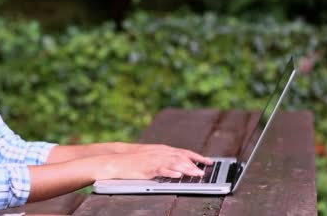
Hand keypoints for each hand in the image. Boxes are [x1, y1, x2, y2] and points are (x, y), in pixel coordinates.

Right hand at [96, 144, 212, 179]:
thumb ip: (166, 159)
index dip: (197, 157)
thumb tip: (182, 166)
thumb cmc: (135, 160)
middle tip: (204, 172)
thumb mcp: (152, 157)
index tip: (209, 162)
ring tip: (196, 174)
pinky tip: (177, 175)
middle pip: (181, 157)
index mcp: (163, 150)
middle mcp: (160, 153)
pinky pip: (160, 169)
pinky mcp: (147, 167)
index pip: (184, 152)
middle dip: (194, 165)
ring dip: (186, 169)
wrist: (117, 160)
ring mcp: (153, 159)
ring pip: (173, 163)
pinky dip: (169, 172)